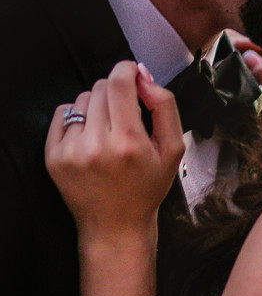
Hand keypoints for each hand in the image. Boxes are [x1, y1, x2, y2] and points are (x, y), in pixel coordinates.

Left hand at [45, 61, 183, 243]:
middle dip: (116, 93)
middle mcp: (97, 145)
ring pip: (82, 99)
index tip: (134, 75)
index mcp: (129, 142)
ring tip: (107, 132)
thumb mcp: (173, 150)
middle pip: (101, 87)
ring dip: (97, 107)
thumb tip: (144, 77)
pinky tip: (90, 137)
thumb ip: (165, 107)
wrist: (116, 226)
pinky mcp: (53, 157)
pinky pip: (62, 113)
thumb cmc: (147, 189)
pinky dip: (77, 118)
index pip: (119, 81)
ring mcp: (71, 151)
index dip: (128, 70)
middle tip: (125, 117)